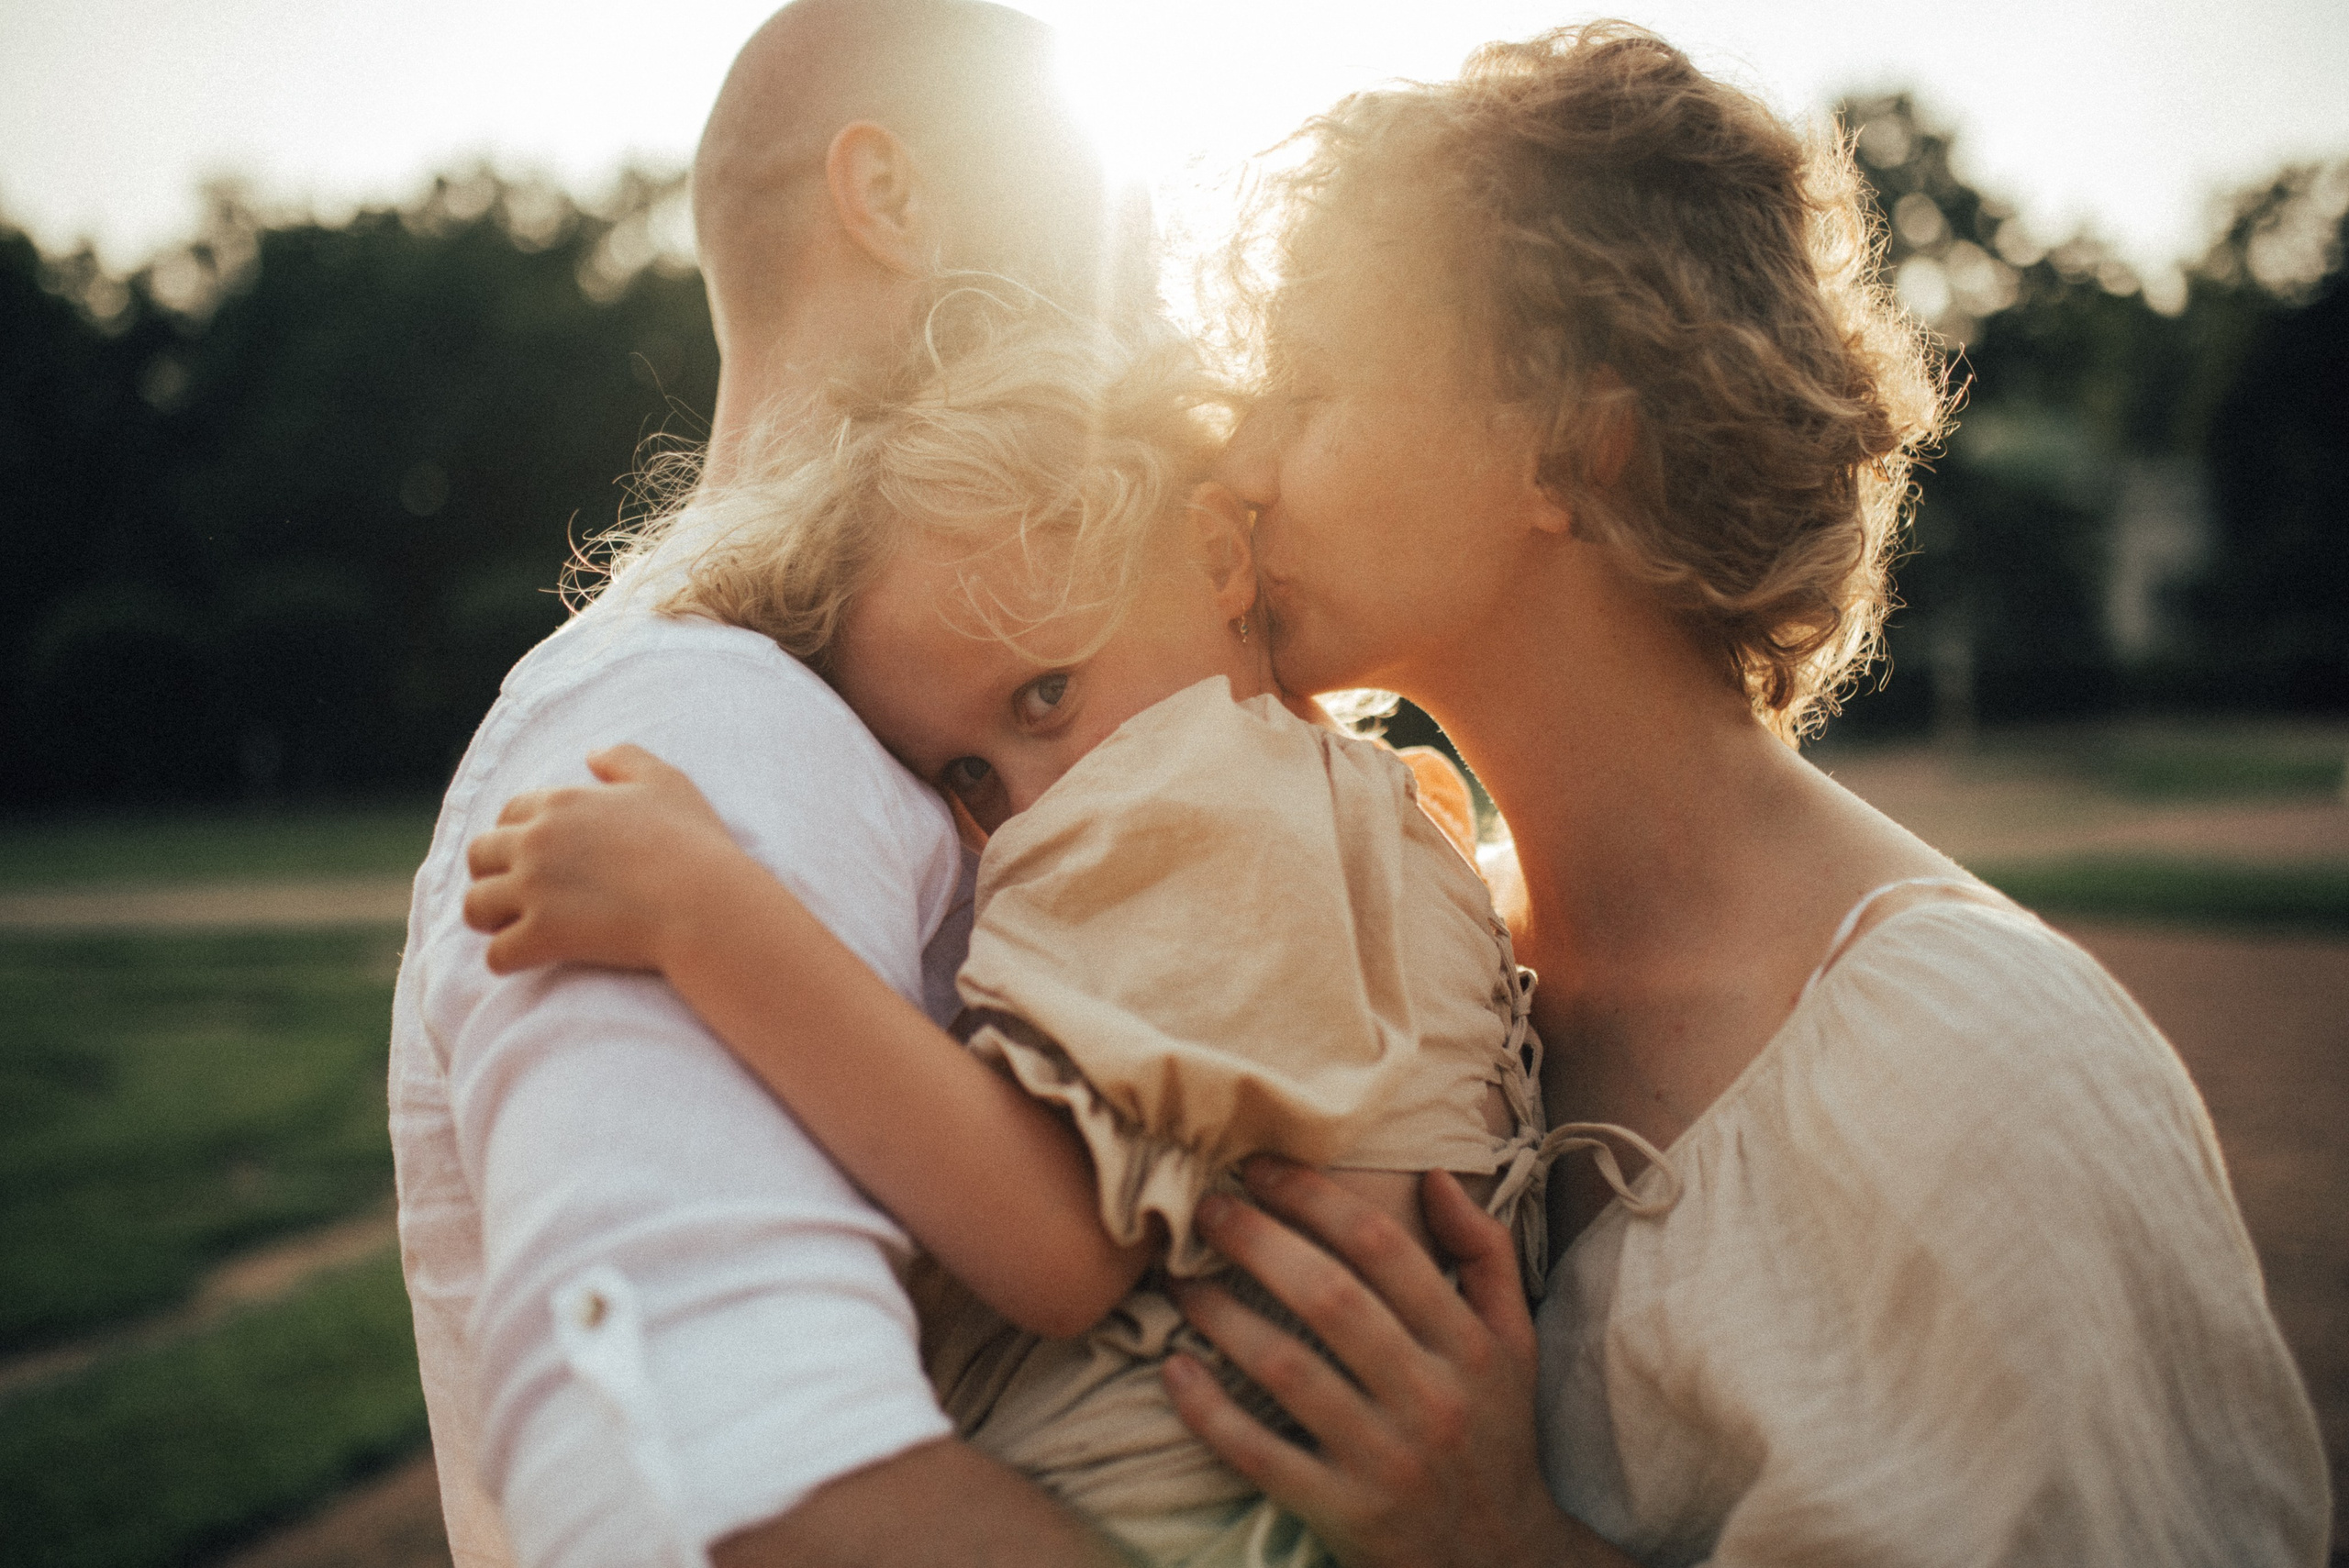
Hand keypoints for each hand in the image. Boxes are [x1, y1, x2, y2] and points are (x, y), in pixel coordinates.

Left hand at [462, 743, 740, 974]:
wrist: (706, 903)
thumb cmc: (693, 843)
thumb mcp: (666, 783)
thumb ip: (624, 759)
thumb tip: (591, 754)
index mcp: (560, 803)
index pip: (508, 814)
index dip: (516, 835)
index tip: (534, 856)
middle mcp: (536, 841)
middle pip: (479, 856)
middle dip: (492, 875)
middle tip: (516, 894)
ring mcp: (534, 889)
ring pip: (474, 906)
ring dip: (490, 918)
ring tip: (511, 928)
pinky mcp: (542, 935)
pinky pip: (497, 954)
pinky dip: (508, 959)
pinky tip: (528, 959)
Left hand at [1162, 1159, 1620, 1567]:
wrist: (1500, 1555)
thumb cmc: (1495, 1429)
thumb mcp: (1514, 1340)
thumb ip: (1485, 1252)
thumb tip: (1433, 1175)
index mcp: (1468, 1344)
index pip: (1382, 1247)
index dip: (1312, 1197)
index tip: (1258, 1169)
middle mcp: (1430, 1397)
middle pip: (1328, 1296)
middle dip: (1257, 1240)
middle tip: (1206, 1208)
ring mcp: (1385, 1459)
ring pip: (1286, 1369)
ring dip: (1221, 1316)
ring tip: (1179, 1280)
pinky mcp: (1344, 1512)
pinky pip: (1261, 1454)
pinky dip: (1209, 1412)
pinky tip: (1173, 1369)